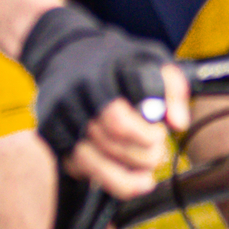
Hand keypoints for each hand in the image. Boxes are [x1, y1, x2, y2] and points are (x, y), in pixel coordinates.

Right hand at [22, 4, 187, 196]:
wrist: (63, 50)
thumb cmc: (113, 59)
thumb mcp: (150, 58)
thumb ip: (172, 88)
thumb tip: (177, 123)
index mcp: (99, 77)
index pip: (120, 120)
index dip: (147, 136)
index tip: (160, 133)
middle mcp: (74, 98)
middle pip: (111, 143)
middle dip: (143, 156)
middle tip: (157, 152)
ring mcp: (59, 118)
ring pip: (92, 163)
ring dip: (125, 177)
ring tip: (145, 175)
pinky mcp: (51, 135)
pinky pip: (77, 169)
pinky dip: (103, 178)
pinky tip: (122, 173)